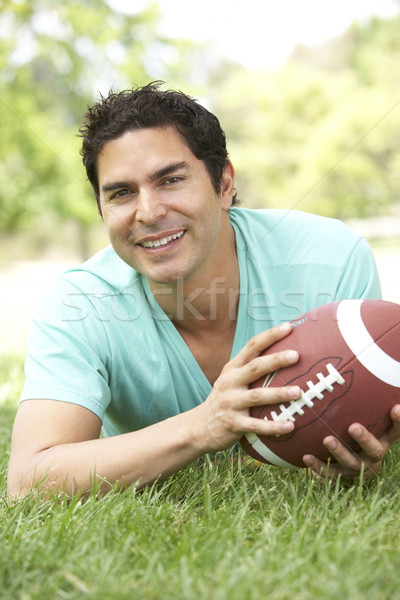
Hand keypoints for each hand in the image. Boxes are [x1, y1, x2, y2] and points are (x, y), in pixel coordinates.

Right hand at [193, 322, 300, 453]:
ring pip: (257, 396)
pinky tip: (290, 426)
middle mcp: (230, 382)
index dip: (270, 335)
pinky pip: (256, 425)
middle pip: (255, 367)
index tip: (288, 327)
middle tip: (296, 355)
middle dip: (276, 360)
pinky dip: (273, 426)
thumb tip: (284, 355)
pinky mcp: (233, 424)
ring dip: (278, 394)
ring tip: (298, 392)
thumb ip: (250, 368)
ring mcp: (231, 403)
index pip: (252, 346)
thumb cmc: (225, 399)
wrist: (199, 427)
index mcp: (233, 368)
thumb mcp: (231, 379)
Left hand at [302, 404, 399, 479]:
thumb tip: (355, 363)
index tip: (396, 407)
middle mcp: (373, 454)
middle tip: (353, 426)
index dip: (399, 421)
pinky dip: (317, 466)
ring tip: (327, 439)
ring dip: (339, 451)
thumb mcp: (367, 415)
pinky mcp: (340, 475)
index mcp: (383, 439)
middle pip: (375, 450)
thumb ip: (365, 398)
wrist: (349, 464)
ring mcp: (357, 467)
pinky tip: (305, 456)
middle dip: (365, 439)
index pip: (396, 430)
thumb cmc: (357, 427)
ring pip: (351, 462)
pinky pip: (328, 472)